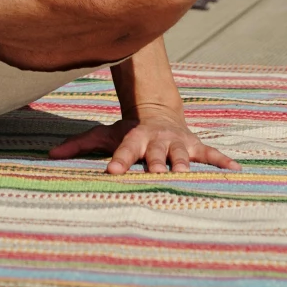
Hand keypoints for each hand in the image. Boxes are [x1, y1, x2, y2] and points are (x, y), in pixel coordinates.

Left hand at [49, 111, 235, 175]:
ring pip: (182, 155)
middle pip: (156, 153)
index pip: (125, 149)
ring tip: (188, 174)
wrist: (159, 111)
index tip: (112, 172)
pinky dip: (223, 161)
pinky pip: (212, 154)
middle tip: (156, 174)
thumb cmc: (129, 130)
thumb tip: (50, 154)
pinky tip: (236, 171)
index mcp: (136, 137)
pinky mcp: (196, 145)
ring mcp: (179, 142)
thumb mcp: (104, 134)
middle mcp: (158, 139)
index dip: (119, 159)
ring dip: (184, 164)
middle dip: (156, 163)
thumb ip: (79, 145)